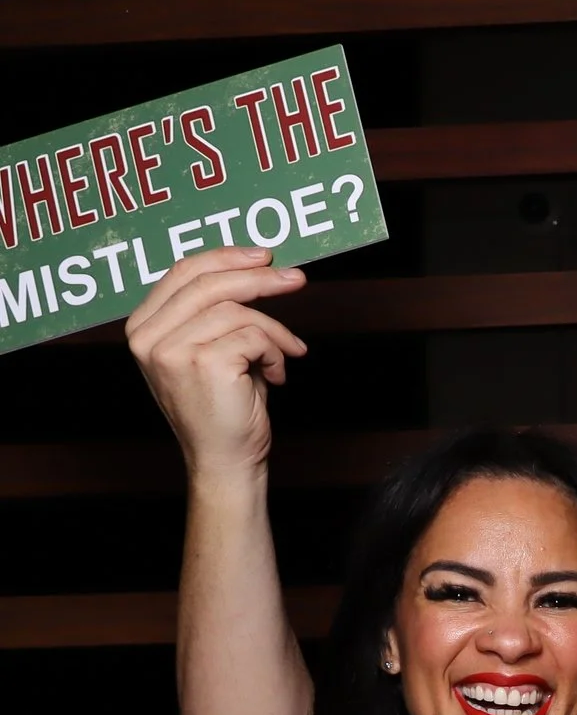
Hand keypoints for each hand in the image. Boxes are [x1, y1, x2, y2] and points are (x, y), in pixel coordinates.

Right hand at [122, 248, 306, 482]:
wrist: (225, 459)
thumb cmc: (223, 406)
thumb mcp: (208, 350)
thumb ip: (214, 313)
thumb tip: (257, 266)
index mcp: (142, 326)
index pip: (182, 272)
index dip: (226, 257)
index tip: (264, 256)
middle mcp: (148, 336)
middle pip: (209, 282)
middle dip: (259, 277)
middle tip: (295, 279)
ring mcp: (171, 349)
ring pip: (237, 310)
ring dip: (274, 332)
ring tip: (287, 354)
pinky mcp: (202, 363)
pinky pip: (255, 335)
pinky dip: (277, 352)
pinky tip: (277, 375)